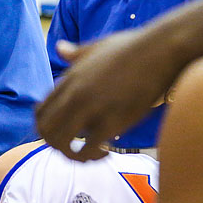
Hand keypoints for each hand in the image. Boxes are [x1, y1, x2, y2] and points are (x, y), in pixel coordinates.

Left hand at [35, 29, 179, 161]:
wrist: (162, 49)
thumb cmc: (134, 47)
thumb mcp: (97, 47)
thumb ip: (76, 53)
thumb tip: (60, 47)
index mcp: (69, 79)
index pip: (40, 113)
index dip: (47, 130)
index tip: (65, 133)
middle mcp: (75, 94)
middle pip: (45, 132)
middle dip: (57, 146)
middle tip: (76, 148)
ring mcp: (91, 108)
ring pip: (61, 143)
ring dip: (73, 155)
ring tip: (92, 153)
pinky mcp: (112, 120)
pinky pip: (89, 149)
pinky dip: (93, 156)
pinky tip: (107, 151)